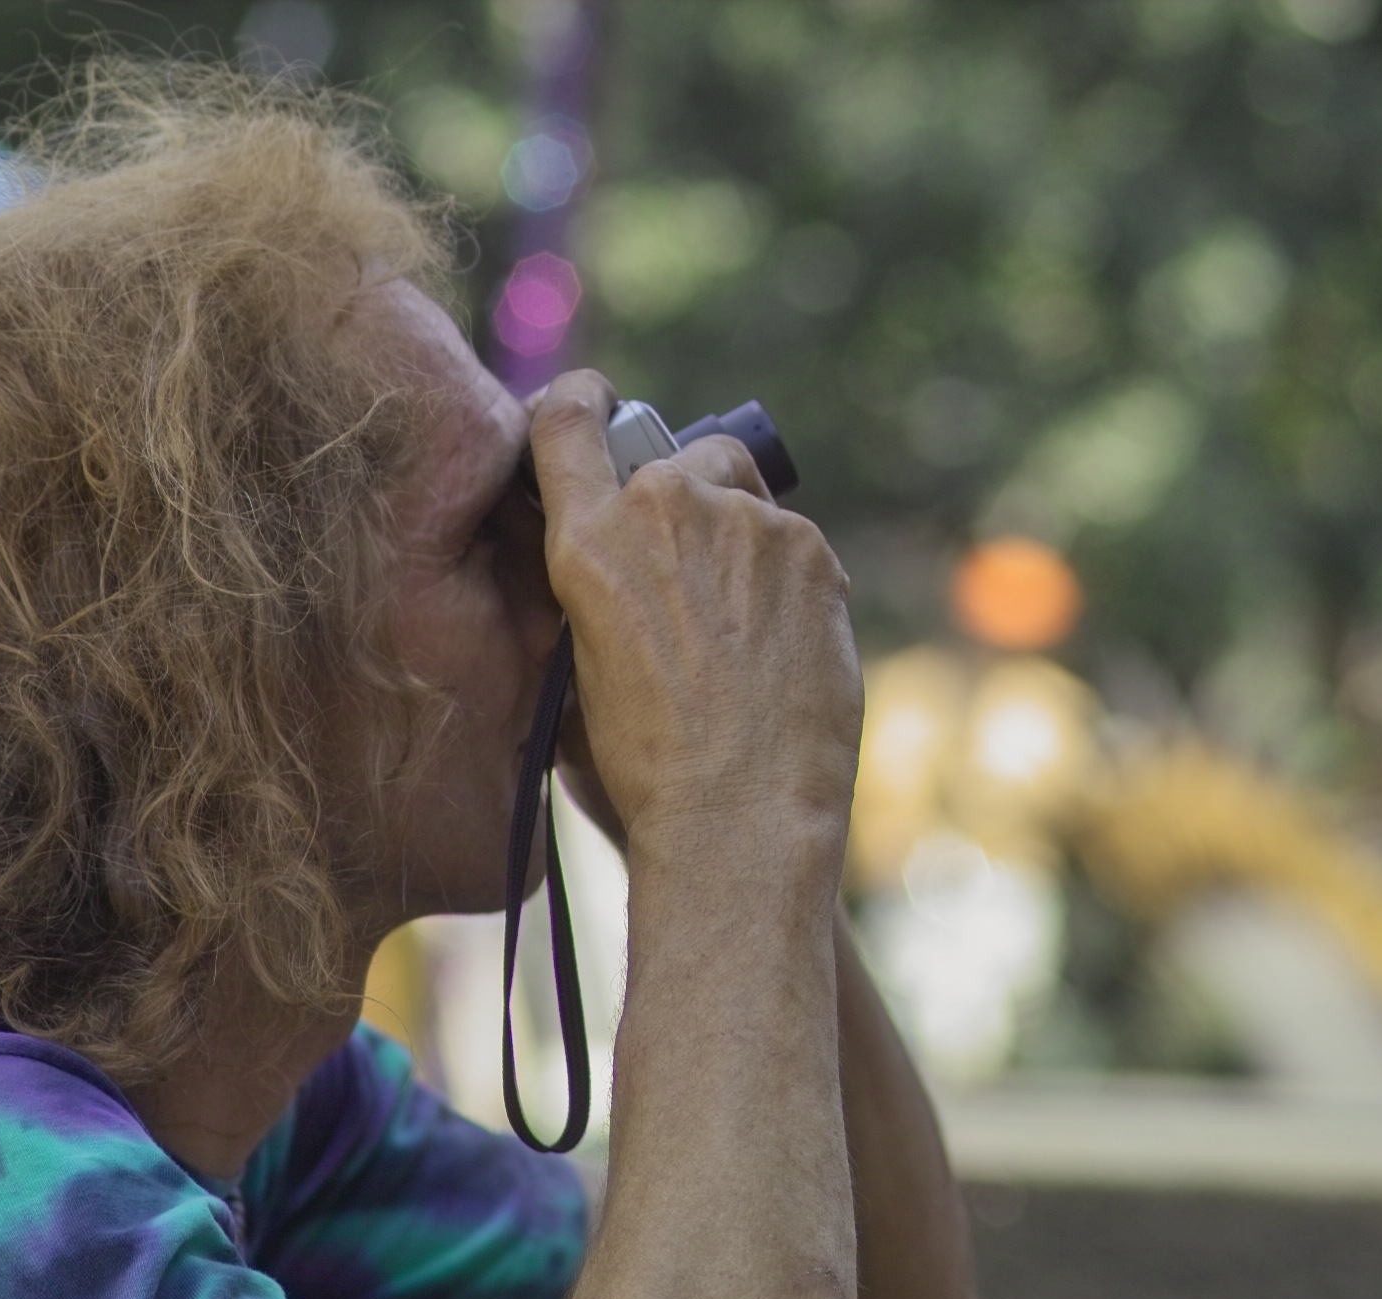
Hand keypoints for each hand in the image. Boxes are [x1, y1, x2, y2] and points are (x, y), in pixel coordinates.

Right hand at [528, 372, 862, 855]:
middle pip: (676, 460)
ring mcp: (749, 524)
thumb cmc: (643, 766)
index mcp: (588, 541)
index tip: (592, 403)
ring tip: (732, 638)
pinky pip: (791, 544)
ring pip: (742, 499)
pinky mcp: (811, 551)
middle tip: (684, 583)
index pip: (569, 419)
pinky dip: (782, 581)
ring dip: (735, 543)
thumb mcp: (574, 667)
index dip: (581, 401)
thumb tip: (610, 562)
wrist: (736, 814)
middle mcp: (667, 509)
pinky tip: (773, 651)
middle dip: (680, 502)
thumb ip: (589, 589)